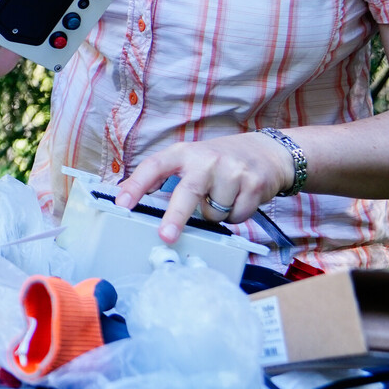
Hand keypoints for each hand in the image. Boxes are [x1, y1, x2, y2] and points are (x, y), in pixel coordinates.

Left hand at [114, 132, 296, 242]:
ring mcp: (231, 171)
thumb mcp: (191, 160)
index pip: (154, 167)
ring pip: (212, 213)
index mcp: (183, 153)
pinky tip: (238, 199)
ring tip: (221, 197)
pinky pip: (235, 216)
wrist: (267, 153)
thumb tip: (136, 200)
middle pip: (187, 192)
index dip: (136, 185)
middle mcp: (206, 160)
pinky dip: (234, 215)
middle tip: (165, 235)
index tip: (122, 203)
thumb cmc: (220, 160)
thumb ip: (168, 177)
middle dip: (175, 216)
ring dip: (214, 214)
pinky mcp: (253, 185)